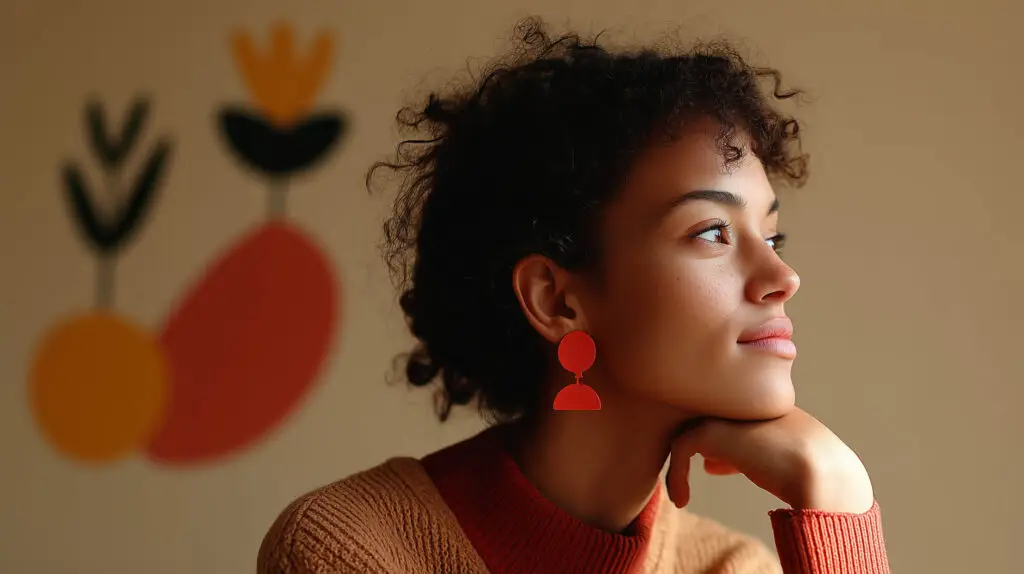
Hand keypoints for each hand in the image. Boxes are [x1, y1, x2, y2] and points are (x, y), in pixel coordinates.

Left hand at [666, 407, 874, 513]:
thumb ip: (754, 453)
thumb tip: (721, 465)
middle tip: (687, 476)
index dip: (722, 440)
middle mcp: (745, 401)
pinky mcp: (713, 430)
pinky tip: (682, 500)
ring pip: (689, 428)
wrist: (823, 474)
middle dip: (698, 444)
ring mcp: (728, 412)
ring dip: (680, 461)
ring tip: (681, 492)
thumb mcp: (782, 457)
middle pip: (706, 415)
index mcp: (768, 402)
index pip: (731, 413)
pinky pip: (681, 446)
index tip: (718, 468)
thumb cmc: (816, 474)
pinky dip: (677, 474)